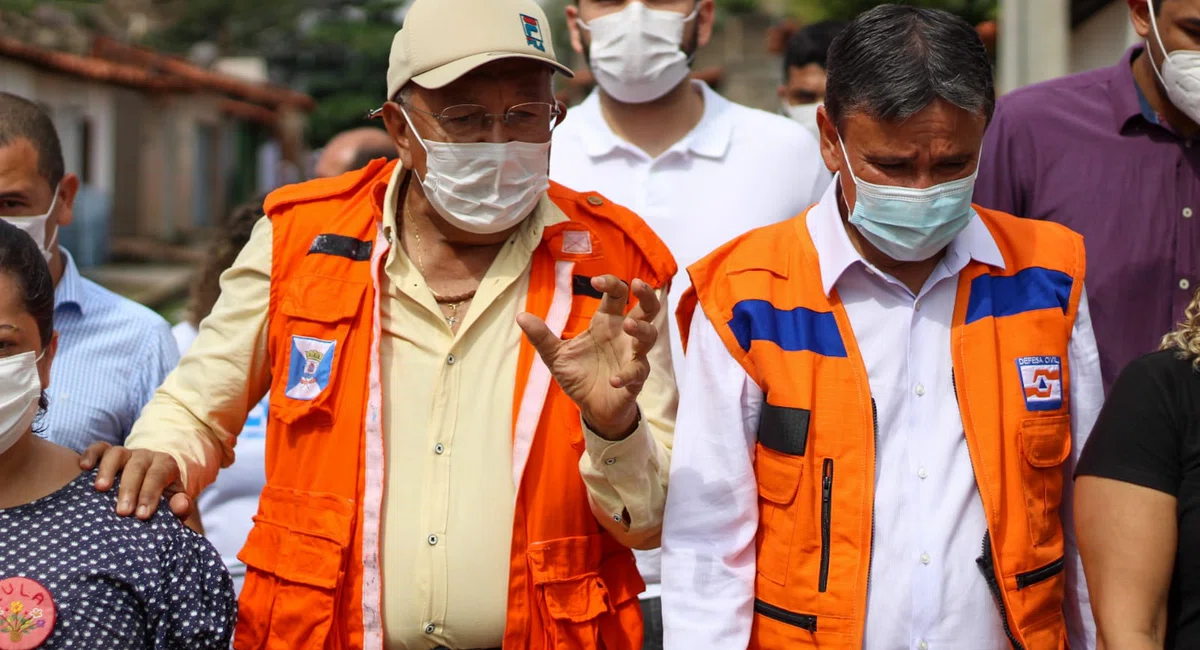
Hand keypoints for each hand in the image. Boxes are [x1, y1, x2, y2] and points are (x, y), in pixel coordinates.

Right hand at [80, 442, 191, 520]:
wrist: (150, 484)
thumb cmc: (161, 497)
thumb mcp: (174, 502)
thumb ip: (181, 506)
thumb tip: (180, 505)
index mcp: (165, 465)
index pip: (158, 476)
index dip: (150, 495)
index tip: (142, 515)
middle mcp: (146, 456)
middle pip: (137, 467)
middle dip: (129, 489)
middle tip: (122, 512)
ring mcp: (126, 453)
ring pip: (117, 453)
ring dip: (107, 470)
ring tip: (100, 489)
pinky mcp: (107, 453)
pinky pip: (99, 448)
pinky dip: (91, 454)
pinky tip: (83, 467)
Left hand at [517, 276, 659, 439]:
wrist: (591, 409)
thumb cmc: (579, 376)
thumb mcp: (555, 355)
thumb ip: (541, 336)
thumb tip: (520, 316)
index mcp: (606, 323)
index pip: (617, 295)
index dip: (611, 283)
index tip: (596, 282)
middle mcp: (623, 336)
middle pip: (646, 309)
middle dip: (646, 294)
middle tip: (638, 284)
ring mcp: (632, 356)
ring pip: (649, 336)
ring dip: (641, 329)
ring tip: (628, 324)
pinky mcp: (635, 380)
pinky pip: (637, 373)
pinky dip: (627, 375)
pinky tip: (614, 380)